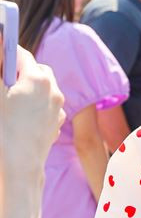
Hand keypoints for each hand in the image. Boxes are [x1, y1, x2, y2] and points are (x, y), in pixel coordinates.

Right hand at [1, 46, 64, 172]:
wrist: (19, 165)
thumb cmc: (2, 127)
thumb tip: (1, 53)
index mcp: (38, 79)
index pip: (21, 55)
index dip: (6, 52)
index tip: (0, 52)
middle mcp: (53, 90)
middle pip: (37, 70)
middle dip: (20, 69)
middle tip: (3, 75)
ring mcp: (57, 108)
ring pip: (44, 88)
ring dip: (29, 86)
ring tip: (11, 96)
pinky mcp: (56, 123)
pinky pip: (46, 105)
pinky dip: (34, 103)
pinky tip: (20, 114)